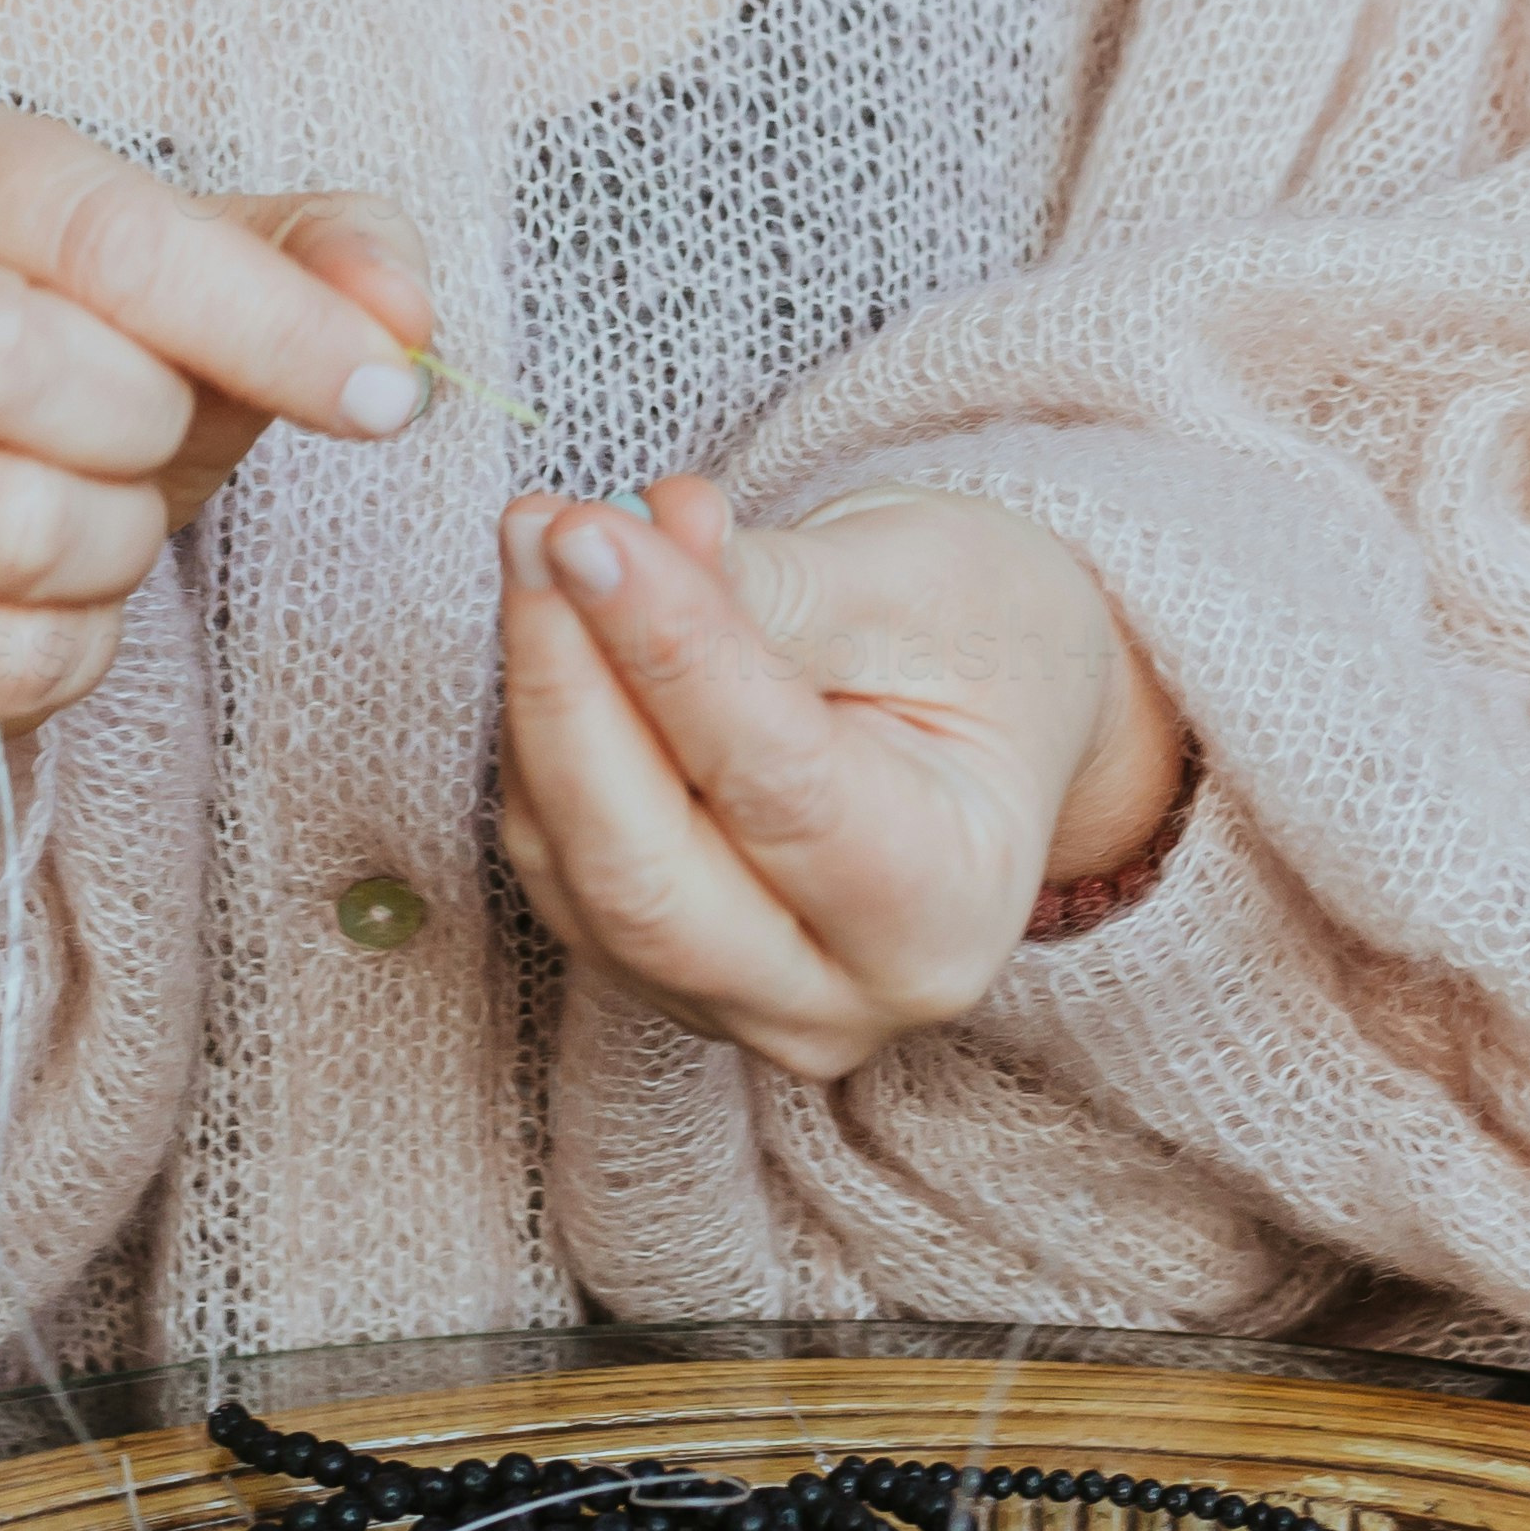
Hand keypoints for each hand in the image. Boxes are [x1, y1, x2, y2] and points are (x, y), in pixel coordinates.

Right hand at [0, 109, 430, 873]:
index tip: (381, 391)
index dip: (263, 316)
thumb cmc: (74, 385)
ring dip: (105, 547)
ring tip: (90, 520)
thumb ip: (327, 259)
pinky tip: (37, 609)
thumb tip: (400, 313)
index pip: (96, 224)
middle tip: (158, 439)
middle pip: (3, 356)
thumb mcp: (205, 292)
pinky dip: (63, 654)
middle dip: (143, 426)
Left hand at [490, 476, 1184, 1085]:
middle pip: (645, 877)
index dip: (670, 655)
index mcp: (944, 915)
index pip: (780, 792)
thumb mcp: (919, 587)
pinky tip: (560, 610)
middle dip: (568, 690)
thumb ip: (771, 588)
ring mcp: (730, 998)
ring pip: (576, 864)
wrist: (990, 711)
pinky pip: (554, 851)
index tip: (589, 531)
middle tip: (539, 530)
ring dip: (539, 691)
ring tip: (546, 535)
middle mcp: (836, 1000)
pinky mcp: (646, 963)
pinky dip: (542, 724)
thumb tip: (614, 549)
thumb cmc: (980, 644)